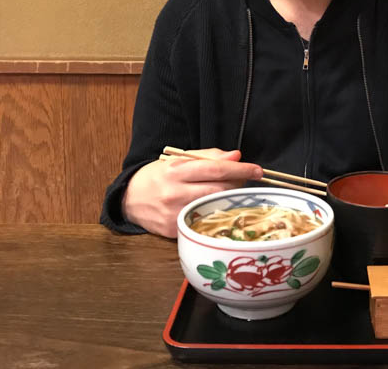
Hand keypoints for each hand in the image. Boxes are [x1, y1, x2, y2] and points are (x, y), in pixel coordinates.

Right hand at [122, 148, 262, 237]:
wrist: (129, 199)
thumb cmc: (158, 176)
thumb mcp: (179, 160)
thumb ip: (208, 156)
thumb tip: (236, 156)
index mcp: (176, 171)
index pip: (215, 169)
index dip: (240, 170)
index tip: (258, 170)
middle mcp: (175, 193)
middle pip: (219, 190)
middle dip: (238, 185)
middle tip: (245, 181)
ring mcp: (174, 214)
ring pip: (214, 208)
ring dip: (229, 200)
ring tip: (231, 193)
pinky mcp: (174, 231)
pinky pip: (203, 222)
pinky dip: (214, 215)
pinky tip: (216, 209)